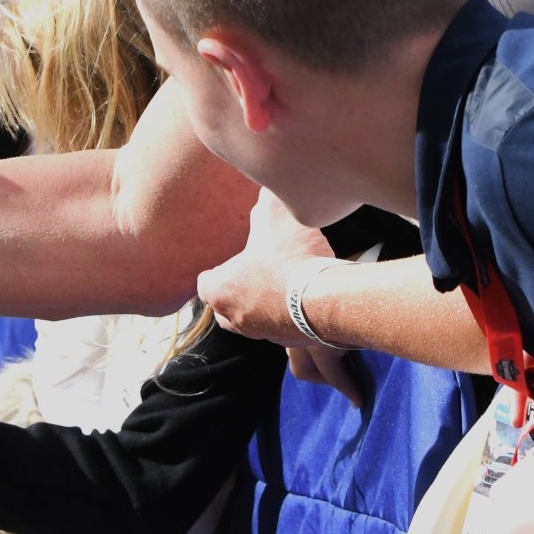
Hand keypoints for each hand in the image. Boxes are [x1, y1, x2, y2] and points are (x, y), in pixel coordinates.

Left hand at [199, 191, 361, 403]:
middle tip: (254, 277)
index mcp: (221, 291)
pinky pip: (285, 331)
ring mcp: (265, 335)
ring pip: (255, 323)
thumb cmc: (291, 259)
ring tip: (283, 288)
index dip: (217, 271)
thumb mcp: (275, 217)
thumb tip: (265, 190)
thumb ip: (265, 204)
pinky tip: (306, 301)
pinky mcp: (294, 343)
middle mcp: (237, 318)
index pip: (205, 284)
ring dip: (264, 308)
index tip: (232, 261)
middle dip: (236, 295)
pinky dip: (290, 318)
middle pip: (225, 310)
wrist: (328, 300)